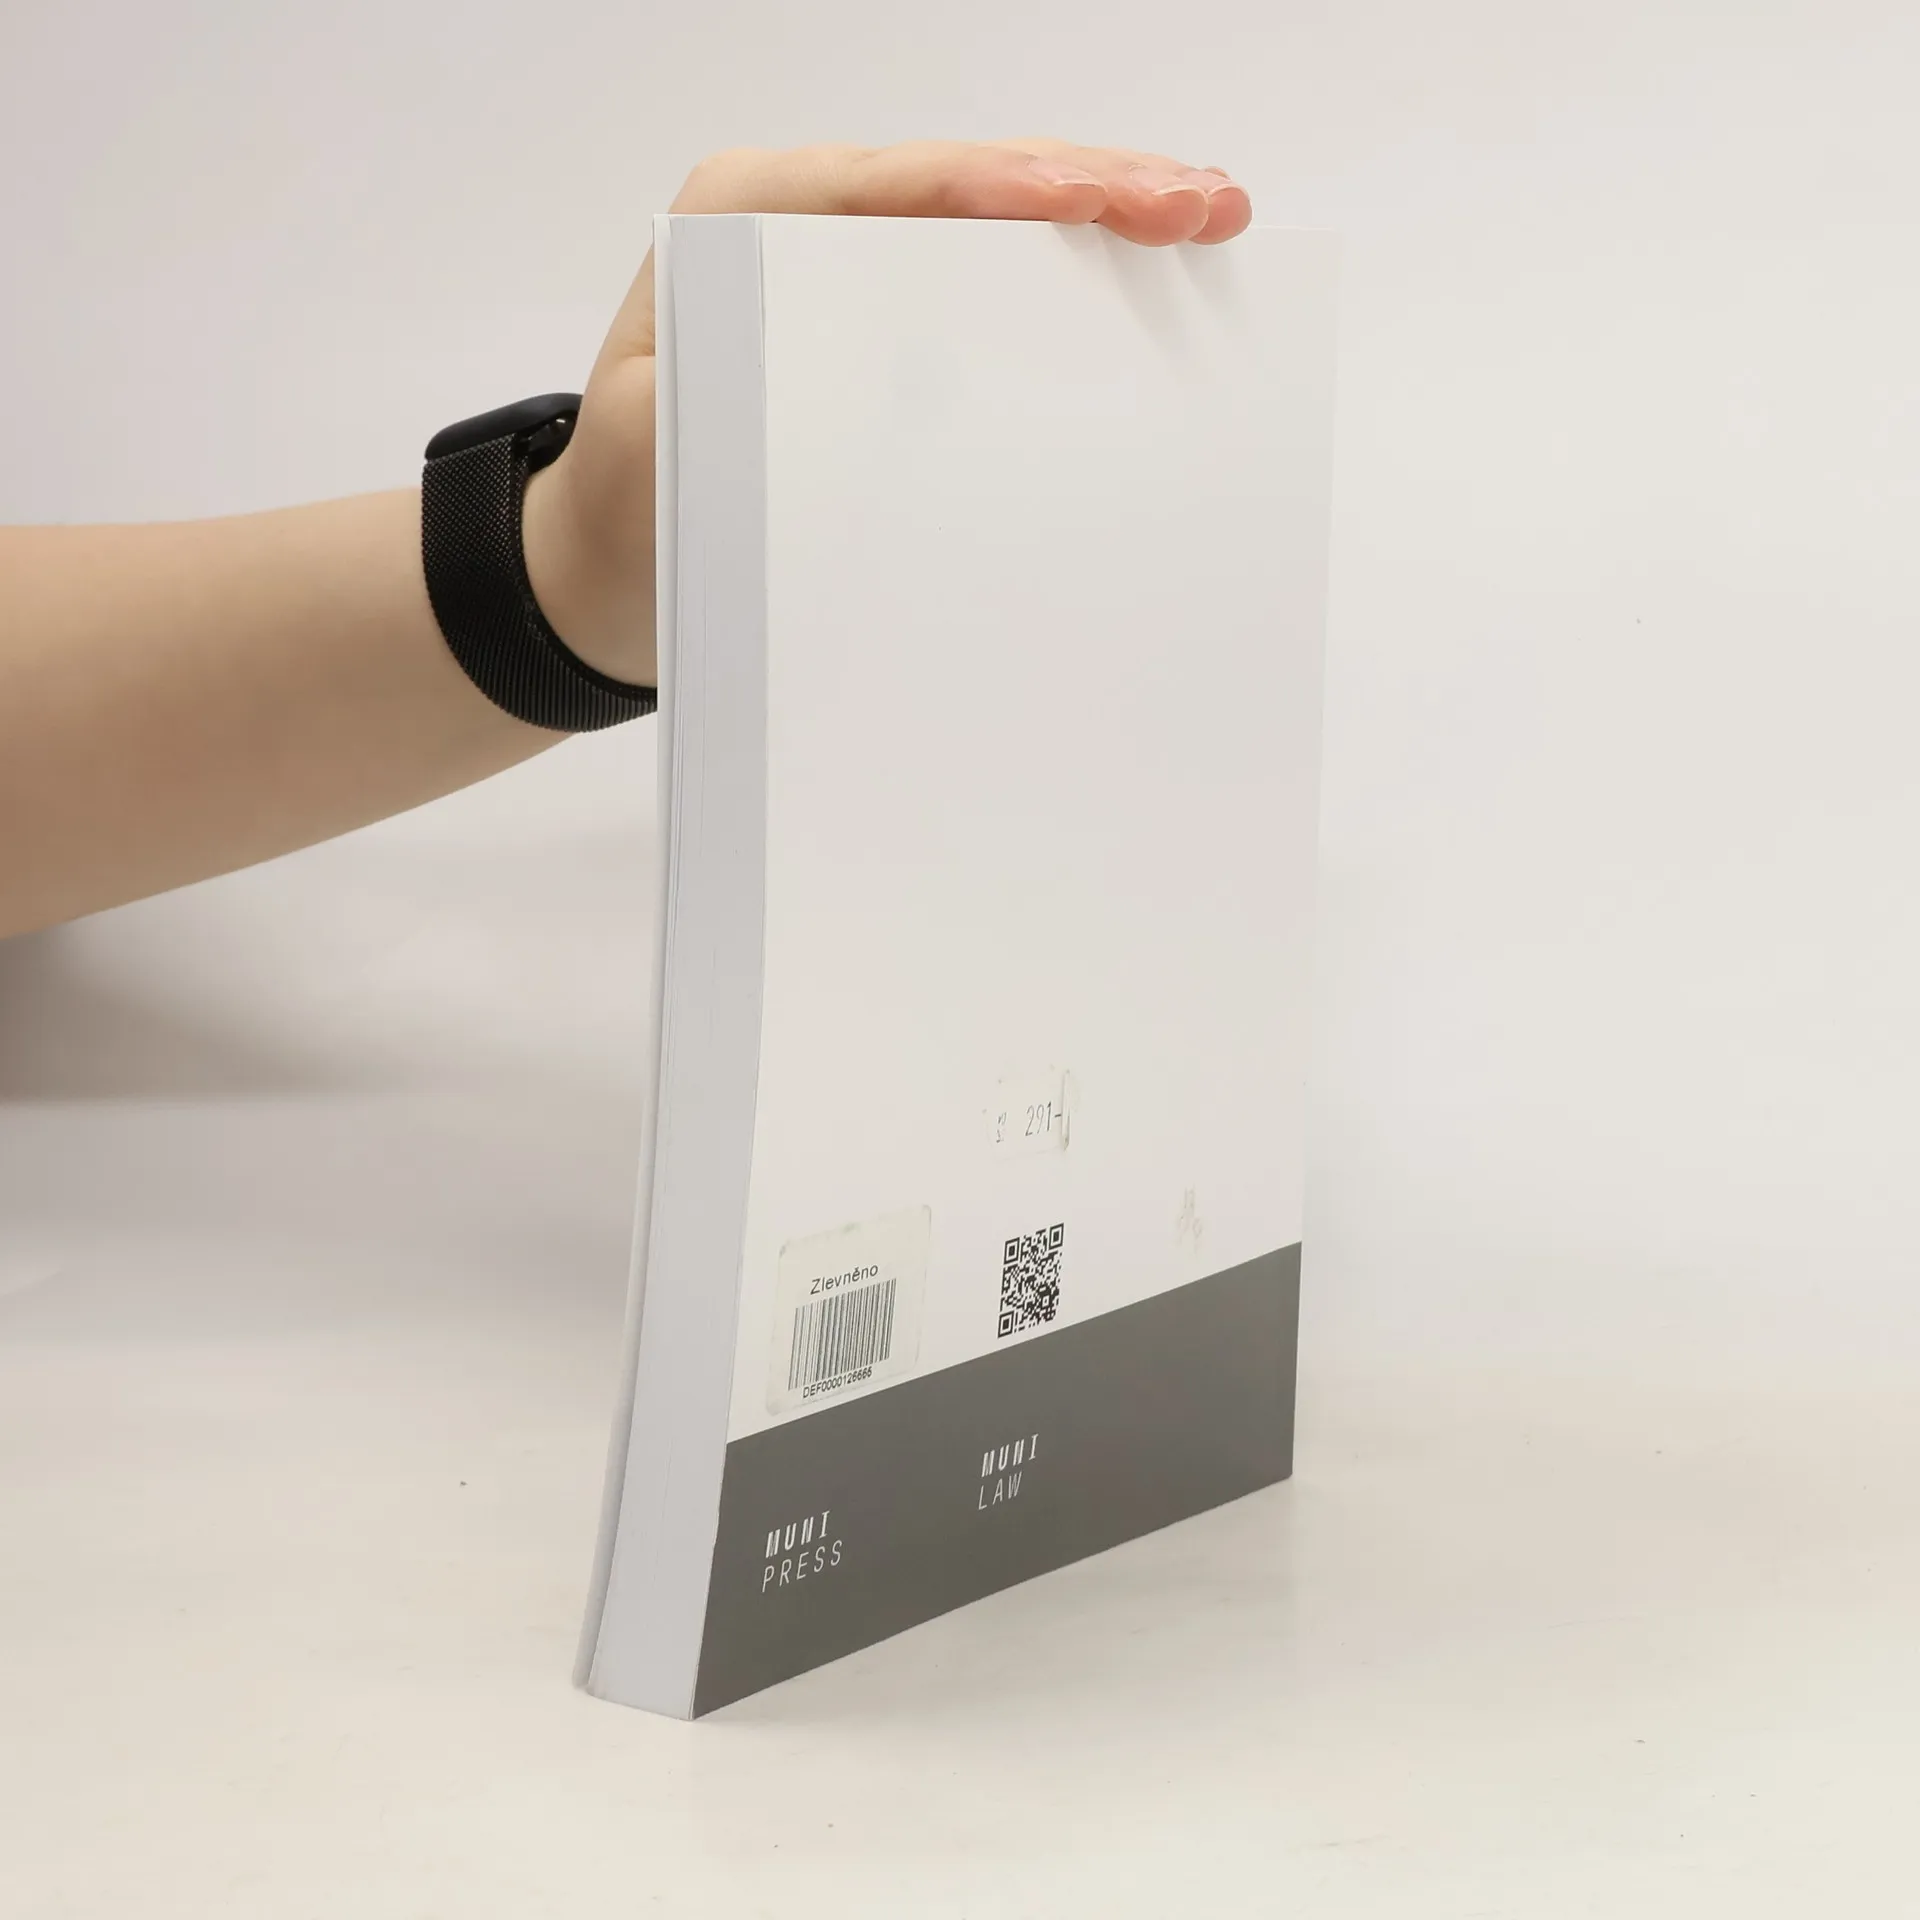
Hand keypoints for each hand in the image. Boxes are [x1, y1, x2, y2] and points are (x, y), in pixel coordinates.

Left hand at [522, 139, 1253, 687]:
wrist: (602, 571)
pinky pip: (988, 287)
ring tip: (1211, 215)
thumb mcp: (662, 450)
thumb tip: (875, 374)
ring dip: (1106, 220)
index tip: (1090, 203)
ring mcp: (850, 273)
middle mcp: (801, 227)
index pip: (894, 187)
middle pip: (967, 185)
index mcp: (740, 222)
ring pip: (995, 226)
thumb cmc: (627, 513)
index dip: (1003, 188)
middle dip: (1094, 187)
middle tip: (1204, 203)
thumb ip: (742, 392)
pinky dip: (1073, 279)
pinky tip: (1149, 273)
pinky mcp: (884, 330)